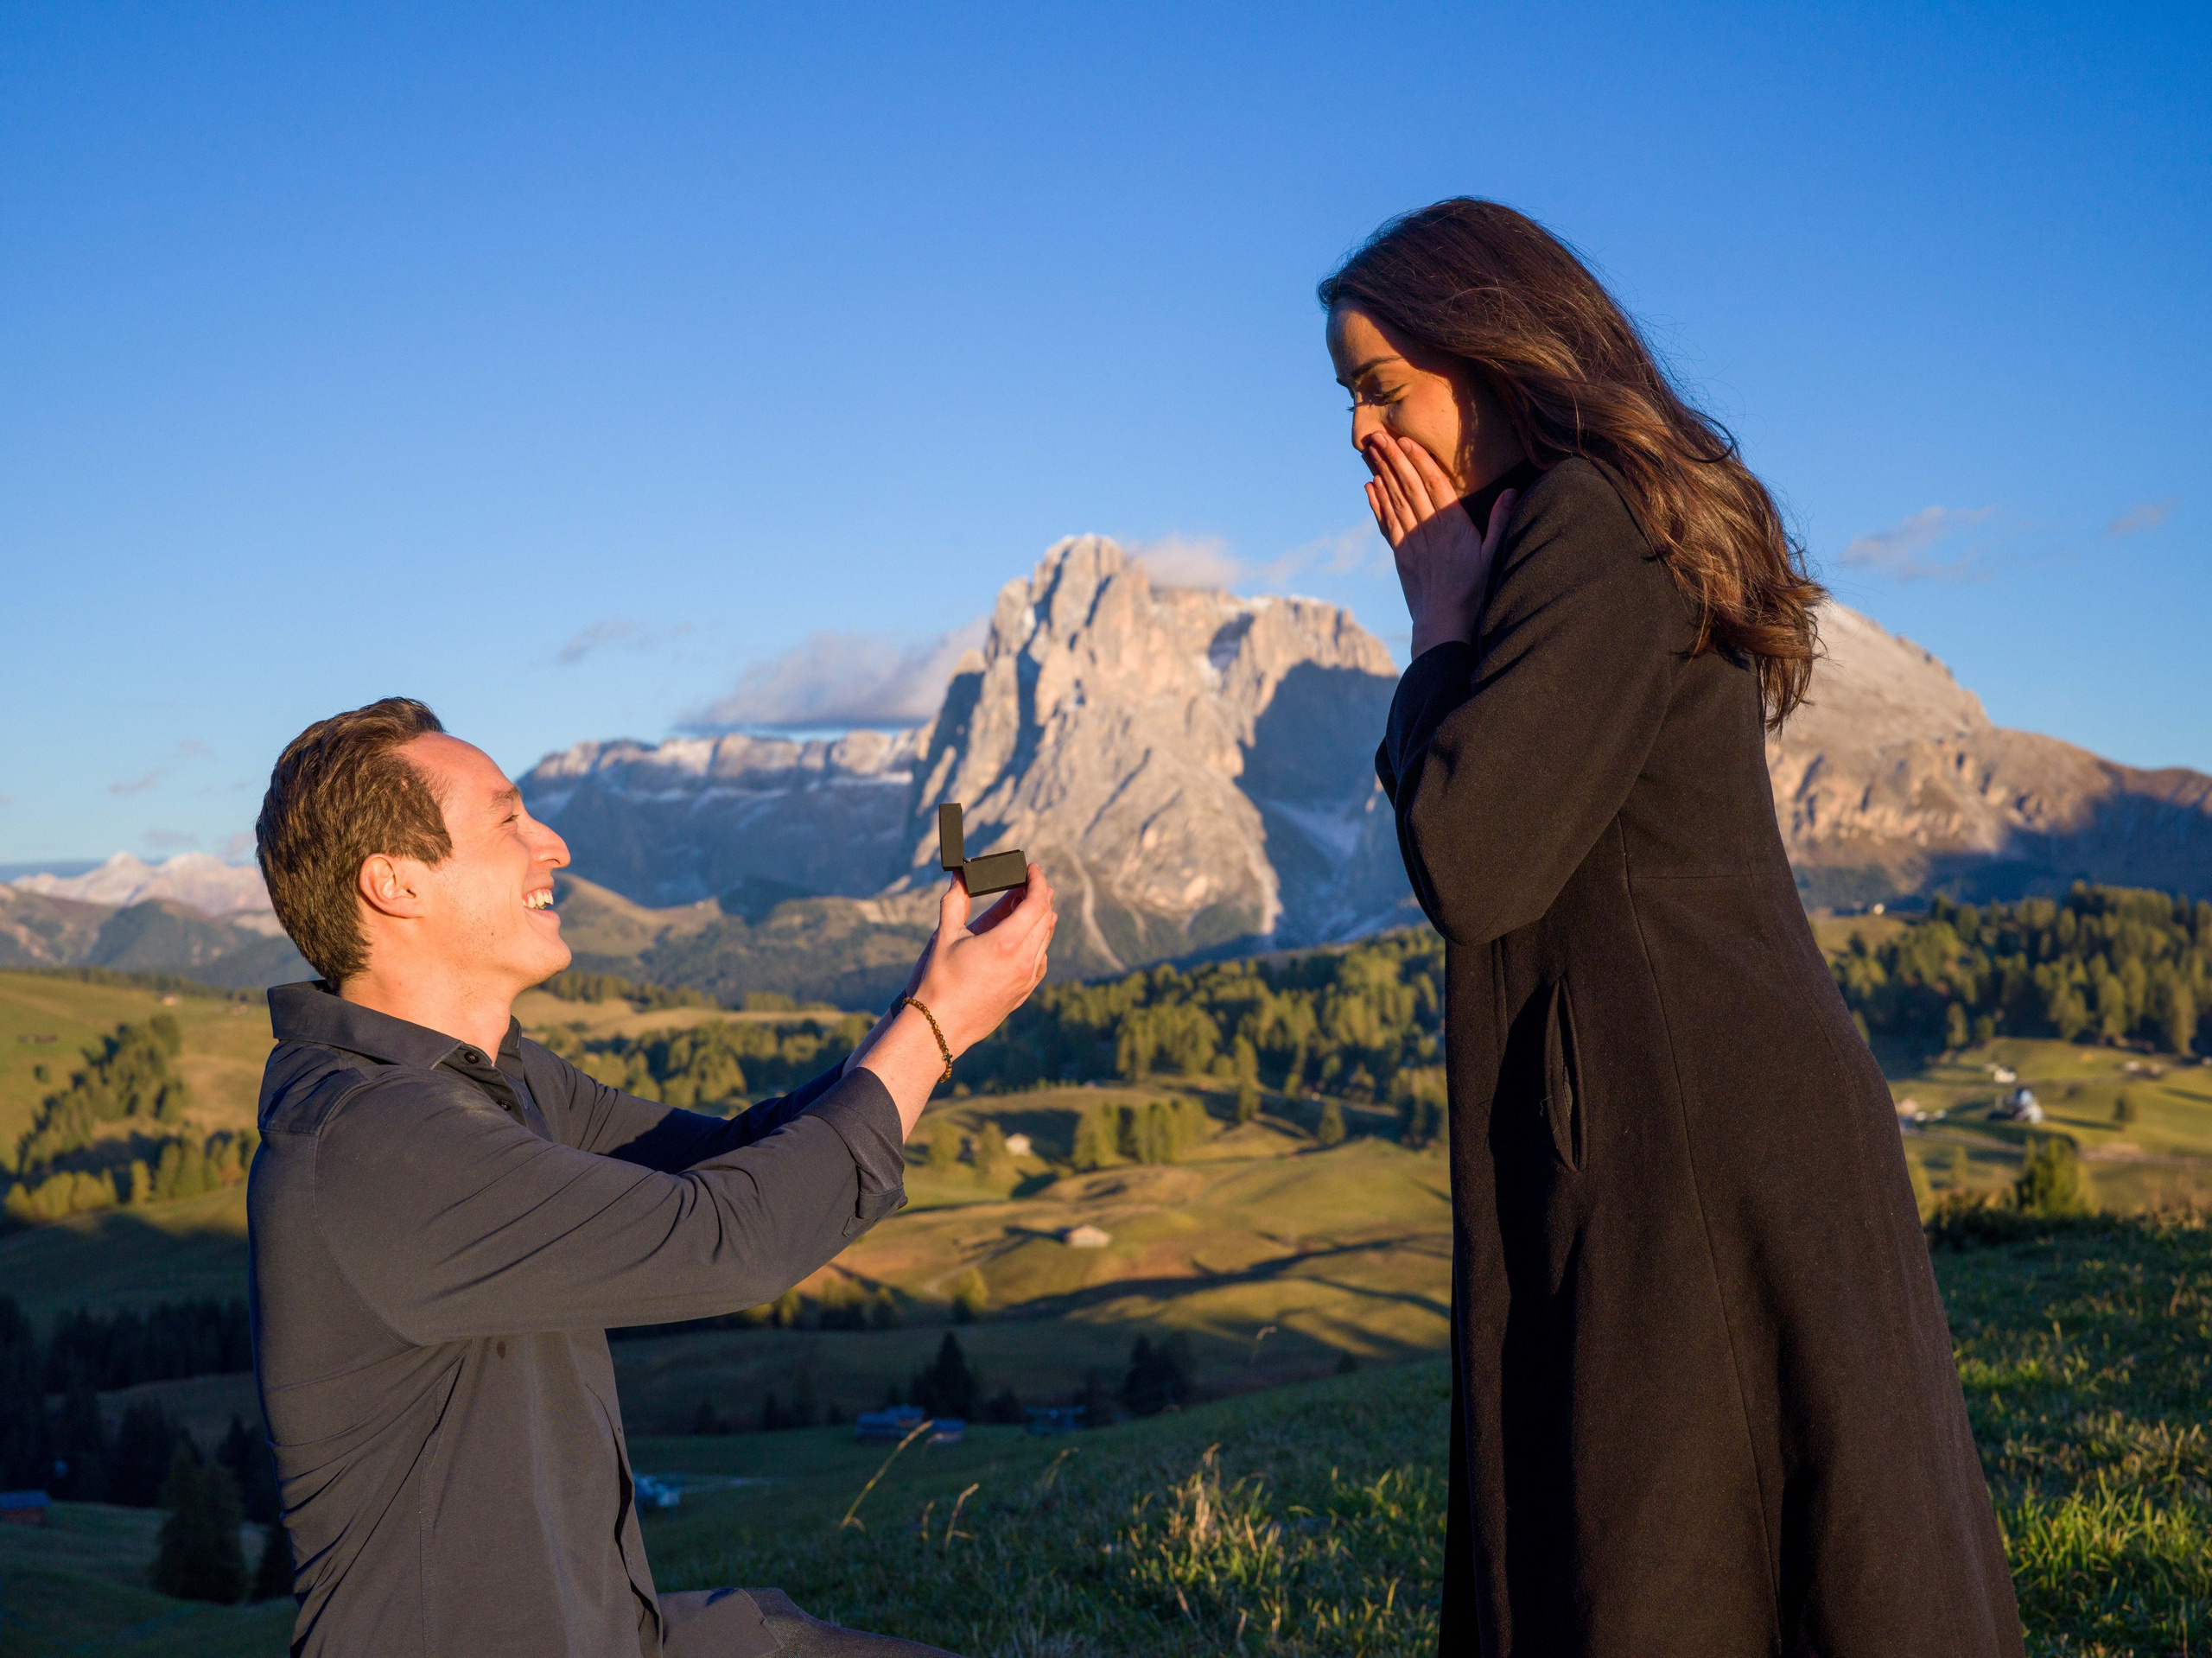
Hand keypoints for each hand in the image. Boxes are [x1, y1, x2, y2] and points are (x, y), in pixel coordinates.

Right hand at [839, 880, 1036, 1076]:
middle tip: (1027, 883)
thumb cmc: (939, 980)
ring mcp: (1027, 979)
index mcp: (1007, 943)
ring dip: (1040, 918)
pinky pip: (1040, 960)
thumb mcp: (945, 935)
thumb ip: (955, 900)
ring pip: (1045, 939)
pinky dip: (1037, 943)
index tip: (1033, 869)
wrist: (940, 1026)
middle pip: (1046, 918)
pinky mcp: (1024, 993)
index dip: (1038, 881)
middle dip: (1040, 896)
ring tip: (1025, 906)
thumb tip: (959, 875)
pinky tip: (1024, 939)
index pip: (1037, 902)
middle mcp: (1024, 961)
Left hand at [1362, 432, 1517, 657]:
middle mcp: (1428, 529)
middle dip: (1393, 458)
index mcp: (1452, 525)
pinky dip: (1377, 503)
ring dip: (1382, 473)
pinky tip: (1370, 486)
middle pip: (1408, 486)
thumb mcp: (1493, 556)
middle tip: (1378, 435)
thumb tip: (1513, 490)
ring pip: (1394, 500)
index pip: (1433, 484)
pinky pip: (1386, 523)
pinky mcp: (1401, 555)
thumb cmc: (1474, 591)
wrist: (1444, 624)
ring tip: (1371, 451)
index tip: (1405, 440)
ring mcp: (1411, 541)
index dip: (1418, 460)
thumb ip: (1500, 521)